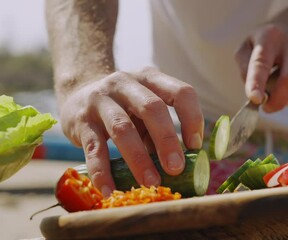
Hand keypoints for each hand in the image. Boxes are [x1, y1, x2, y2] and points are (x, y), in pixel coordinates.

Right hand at [59, 67, 203, 196]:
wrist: (77, 95)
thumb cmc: (124, 108)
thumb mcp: (144, 110)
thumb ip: (160, 131)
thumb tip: (183, 166)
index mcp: (151, 79)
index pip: (181, 92)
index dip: (192, 119)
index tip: (195, 147)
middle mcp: (126, 83)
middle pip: (152, 108)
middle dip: (167, 140)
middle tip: (176, 168)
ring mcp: (100, 100)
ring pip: (122, 129)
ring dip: (139, 159)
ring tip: (151, 182)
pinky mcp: (81, 121)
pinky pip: (94, 149)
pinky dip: (102, 172)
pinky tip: (110, 190)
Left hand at [235, 24, 287, 112]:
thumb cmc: (264, 42)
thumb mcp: (247, 46)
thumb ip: (244, 67)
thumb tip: (254, 92)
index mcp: (270, 37)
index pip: (262, 63)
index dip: (258, 83)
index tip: (255, 99)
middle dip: (278, 101)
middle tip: (266, 108)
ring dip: (282, 99)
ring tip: (272, 90)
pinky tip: (282, 85)